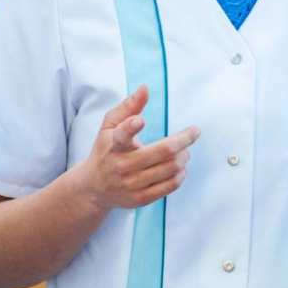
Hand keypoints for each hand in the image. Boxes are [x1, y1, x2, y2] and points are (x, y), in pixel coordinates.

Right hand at [75, 85, 199, 211]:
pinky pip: (169, 186)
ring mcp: (131, 184)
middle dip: (184, 139)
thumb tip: (145, 88)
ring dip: (184, 156)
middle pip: (162, 152)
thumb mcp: (109, 126)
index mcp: (114, 145)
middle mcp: (122, 166)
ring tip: (185, 150)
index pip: (122, 135)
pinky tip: (180, 167)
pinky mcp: (140, 198)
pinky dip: (180, 175)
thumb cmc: (105, 150)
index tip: (140, 121)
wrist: (93, 188)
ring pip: (170, 169)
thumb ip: (128, 106)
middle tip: (193, 132)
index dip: (131, 127)